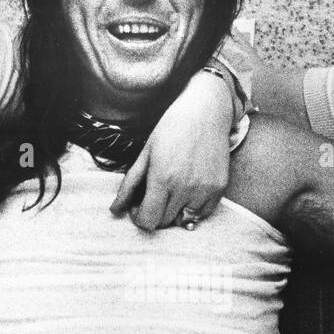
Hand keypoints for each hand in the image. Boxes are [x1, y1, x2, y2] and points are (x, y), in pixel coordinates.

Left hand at [110, 70, 232, 230]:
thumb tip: (114, 210)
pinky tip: (188, 190)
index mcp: (162, 178)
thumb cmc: (171, 128)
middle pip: (164, 222)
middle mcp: (185, 188)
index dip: (139, 216)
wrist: (205, 111)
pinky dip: (193, 209)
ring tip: (172, 191)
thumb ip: (129, 185)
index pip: (148, 220)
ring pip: (184, 220)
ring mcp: (205, 190)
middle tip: (154, 194)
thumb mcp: (145, 154)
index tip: (139, 204)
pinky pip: (202, 214)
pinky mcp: (219, 189)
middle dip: (155, 212)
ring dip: (174, 211)